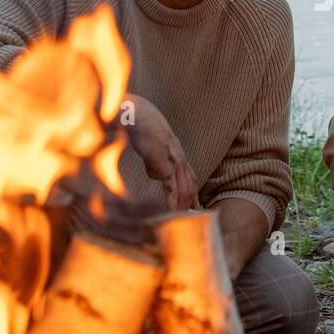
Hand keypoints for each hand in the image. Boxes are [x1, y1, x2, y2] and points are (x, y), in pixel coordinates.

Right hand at [122, 94, 199, 209]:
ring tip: (186, 219)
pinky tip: (174, 212)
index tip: (196, 204)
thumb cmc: (140, 125)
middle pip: (190, 183)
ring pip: (184, 187)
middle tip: (197, 216)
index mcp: (176, 150)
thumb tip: (157, 176)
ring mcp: (172, 159)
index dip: (193, 190)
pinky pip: (170, 186)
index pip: (189, 174)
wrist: (135, 113)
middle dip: (193, 201)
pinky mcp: (163, 162)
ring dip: (185, 205)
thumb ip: (155, 161)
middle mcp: (178, 155)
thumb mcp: (150, 145)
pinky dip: (173, 201)